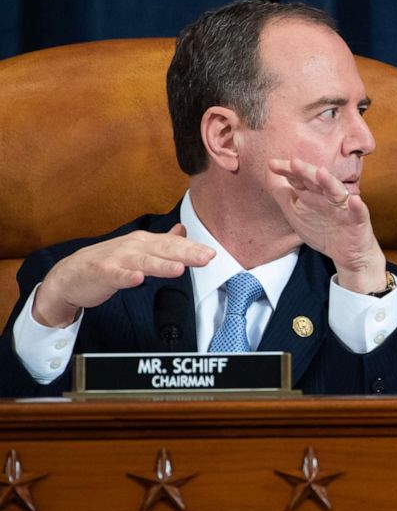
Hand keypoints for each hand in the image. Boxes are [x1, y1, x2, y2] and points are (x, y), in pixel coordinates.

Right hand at [33, 224, 214, 327]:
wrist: (70, 275)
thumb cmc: (107, 263)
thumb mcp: (137, 249)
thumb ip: (161, 242)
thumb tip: (182, 230)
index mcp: (143, 242)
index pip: (172, 244)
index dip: (193, 248)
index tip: (213, 253)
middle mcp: (132, 247)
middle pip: (162, 250)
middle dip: (185, 253)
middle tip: (206, 257)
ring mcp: (116, 260)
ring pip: (142, 262)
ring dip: (160, 264)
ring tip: (178, 268)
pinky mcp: (101, 273)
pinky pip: (116, 276)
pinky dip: (126, 277)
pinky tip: (138, 279)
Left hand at [268, 158, 387, 293]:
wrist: (347, 254)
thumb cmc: (321, 229)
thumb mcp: (295, 212)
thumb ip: (282, 194)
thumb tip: (268, 172)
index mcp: (312, 193)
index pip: (299, 178)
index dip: (288, 171)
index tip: (272, 164)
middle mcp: (327, 196)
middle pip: (316, 181)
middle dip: (306, 171)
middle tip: (294, 163)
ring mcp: (343, 207)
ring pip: (337, 191)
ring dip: (330, 182)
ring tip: (321, 173)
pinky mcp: (358, 221)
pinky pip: (358, 212)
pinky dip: (357, 206)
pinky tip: (354, 200)